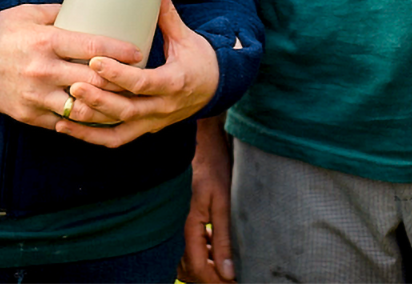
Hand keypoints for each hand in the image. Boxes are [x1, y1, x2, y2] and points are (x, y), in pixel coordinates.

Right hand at [0, 3, 144, 128]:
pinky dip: (84, 122)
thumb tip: (91, 8)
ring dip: (106, 107)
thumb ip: (62, 13)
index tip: (139, 52)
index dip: (120, 50)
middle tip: (140, 80)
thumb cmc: (2, 33)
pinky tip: (101, 119)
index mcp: (47, 42)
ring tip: (126, 103)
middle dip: (121, 82)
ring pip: (82, 107)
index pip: (93, 46)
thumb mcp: (30, 14)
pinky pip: (64, 123)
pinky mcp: (30, 115)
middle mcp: (44, 70)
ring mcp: (37, 96)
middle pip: (94, 80)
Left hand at [56, 0, 219, 148]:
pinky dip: (90, 137)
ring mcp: (153, 123)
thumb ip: (168, 14)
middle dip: (99, 99)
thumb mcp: (186, 37)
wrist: (214, 89)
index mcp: (175, 82)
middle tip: (73, 85)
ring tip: (63, 110)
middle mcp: (163, 107)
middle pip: (128, 109)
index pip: (143, 83)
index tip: (95, 60)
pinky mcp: (144, 130)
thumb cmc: (199, 59)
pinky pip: (115, 139)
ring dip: (89, 122)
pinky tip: (66, 127)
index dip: (119, 74)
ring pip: (118, 130)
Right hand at [178, 115, 235, 281]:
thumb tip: (228, 272)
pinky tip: (218, 249)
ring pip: (187, 262)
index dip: (216, 281)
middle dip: (211, 278)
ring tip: (228, 264)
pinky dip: (203, 254)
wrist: (201, 142)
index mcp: (186, 227)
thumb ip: (224, 239)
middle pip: (190, 270)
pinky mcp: (181, 219)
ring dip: (206, 267)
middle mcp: (176, 229)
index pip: (198, 269)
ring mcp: (176, 224)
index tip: (235, 282)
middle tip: (233, 277)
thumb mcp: (224, 202)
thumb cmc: (213, 167)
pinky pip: (188, 248)